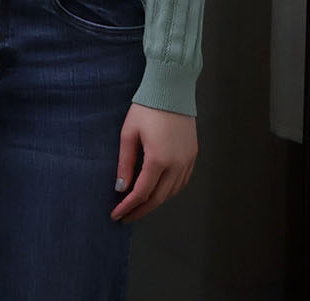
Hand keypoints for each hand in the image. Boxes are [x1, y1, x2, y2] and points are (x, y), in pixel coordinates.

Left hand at [112, 104, 196, 221]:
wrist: (172, 91)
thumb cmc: (146, 110)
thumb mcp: (128, 134)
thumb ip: (125, 163)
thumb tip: (121, 188)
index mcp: (159, 160)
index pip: (142, 193)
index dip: (128, 207)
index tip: (116, 215)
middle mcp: (177, 165)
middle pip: (159, 198)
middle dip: (141, 210)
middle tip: (126, 218)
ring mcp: (188, 161)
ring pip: (172, 192)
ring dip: (156, 202)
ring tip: (139, 207)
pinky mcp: (193, 156)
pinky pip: (182, 182)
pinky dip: (169, 191)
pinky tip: (158, 192)